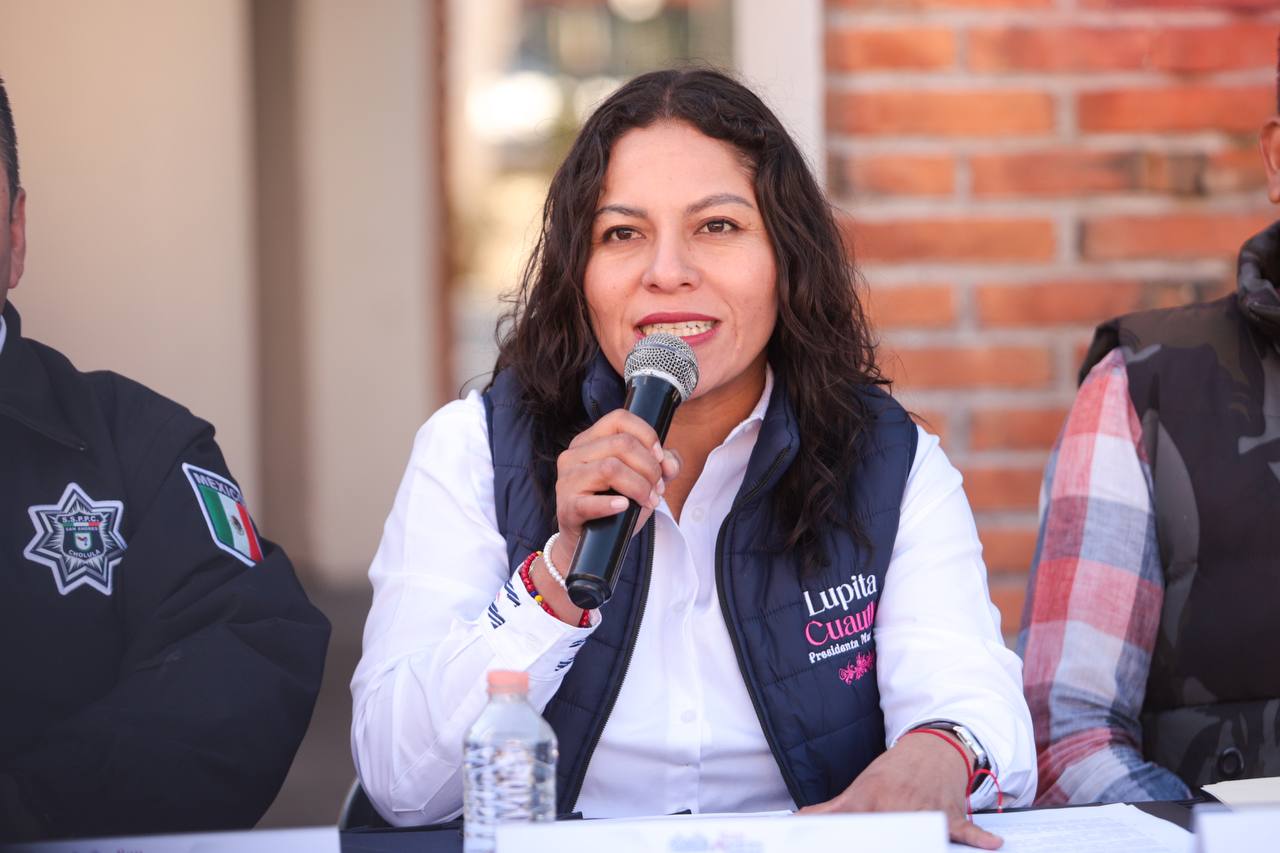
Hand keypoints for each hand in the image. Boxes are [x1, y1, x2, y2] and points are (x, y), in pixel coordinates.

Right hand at [532, 411, 679, 623]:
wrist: (587, 541)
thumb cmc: (615, 504)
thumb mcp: (642, 480)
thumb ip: (662, 466)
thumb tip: (669, 463)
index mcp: (590, 441)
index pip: (620, 419)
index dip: (647, 435)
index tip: (659, 458)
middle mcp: (574, 454)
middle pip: (621, 444)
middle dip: (649, 467)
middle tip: (657, 489)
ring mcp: (567, 480)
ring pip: (610, 468)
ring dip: (639, 486)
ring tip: (648, 500)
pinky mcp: (567, 506)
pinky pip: (591, 501)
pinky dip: (612, 504)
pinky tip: (624, 507)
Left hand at [797, 731, 1001, 848]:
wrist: (930, 748)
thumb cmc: (893, 772)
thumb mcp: (860, 787)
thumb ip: (831, 811)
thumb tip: (797, 823)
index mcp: (870, 801)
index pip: (851, 826)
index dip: (842, 839)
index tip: (827, 847)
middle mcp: (897, 806)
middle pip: (887, 838)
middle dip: (885, 842)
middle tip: (883, 841)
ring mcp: (926, 811)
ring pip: (924, 838)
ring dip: (924, 843)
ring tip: (920, 843)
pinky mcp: (952, 816)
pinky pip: (968, 830)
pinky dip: (980, 837)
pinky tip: (992, 843)